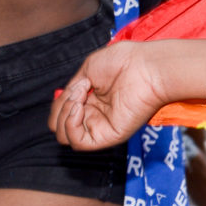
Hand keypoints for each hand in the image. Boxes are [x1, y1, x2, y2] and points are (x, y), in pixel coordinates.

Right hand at [50, 40, 172, 149]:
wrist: (145, 66)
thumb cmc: (123, 62)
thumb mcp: (86, 72)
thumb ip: (70, 92)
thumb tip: (60, 104)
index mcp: (91, 101)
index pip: (62, 113)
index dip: (59, 103)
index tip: (75, 86)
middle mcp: (95, 116)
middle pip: (59, 126)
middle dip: (61, 107)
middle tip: (81, 89)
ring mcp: (101, 127)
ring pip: (65, 136)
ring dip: (64, 113)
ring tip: (81, 95)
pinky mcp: (109, 136)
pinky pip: (79, 143)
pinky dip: (70, 126)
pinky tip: (79, 108)